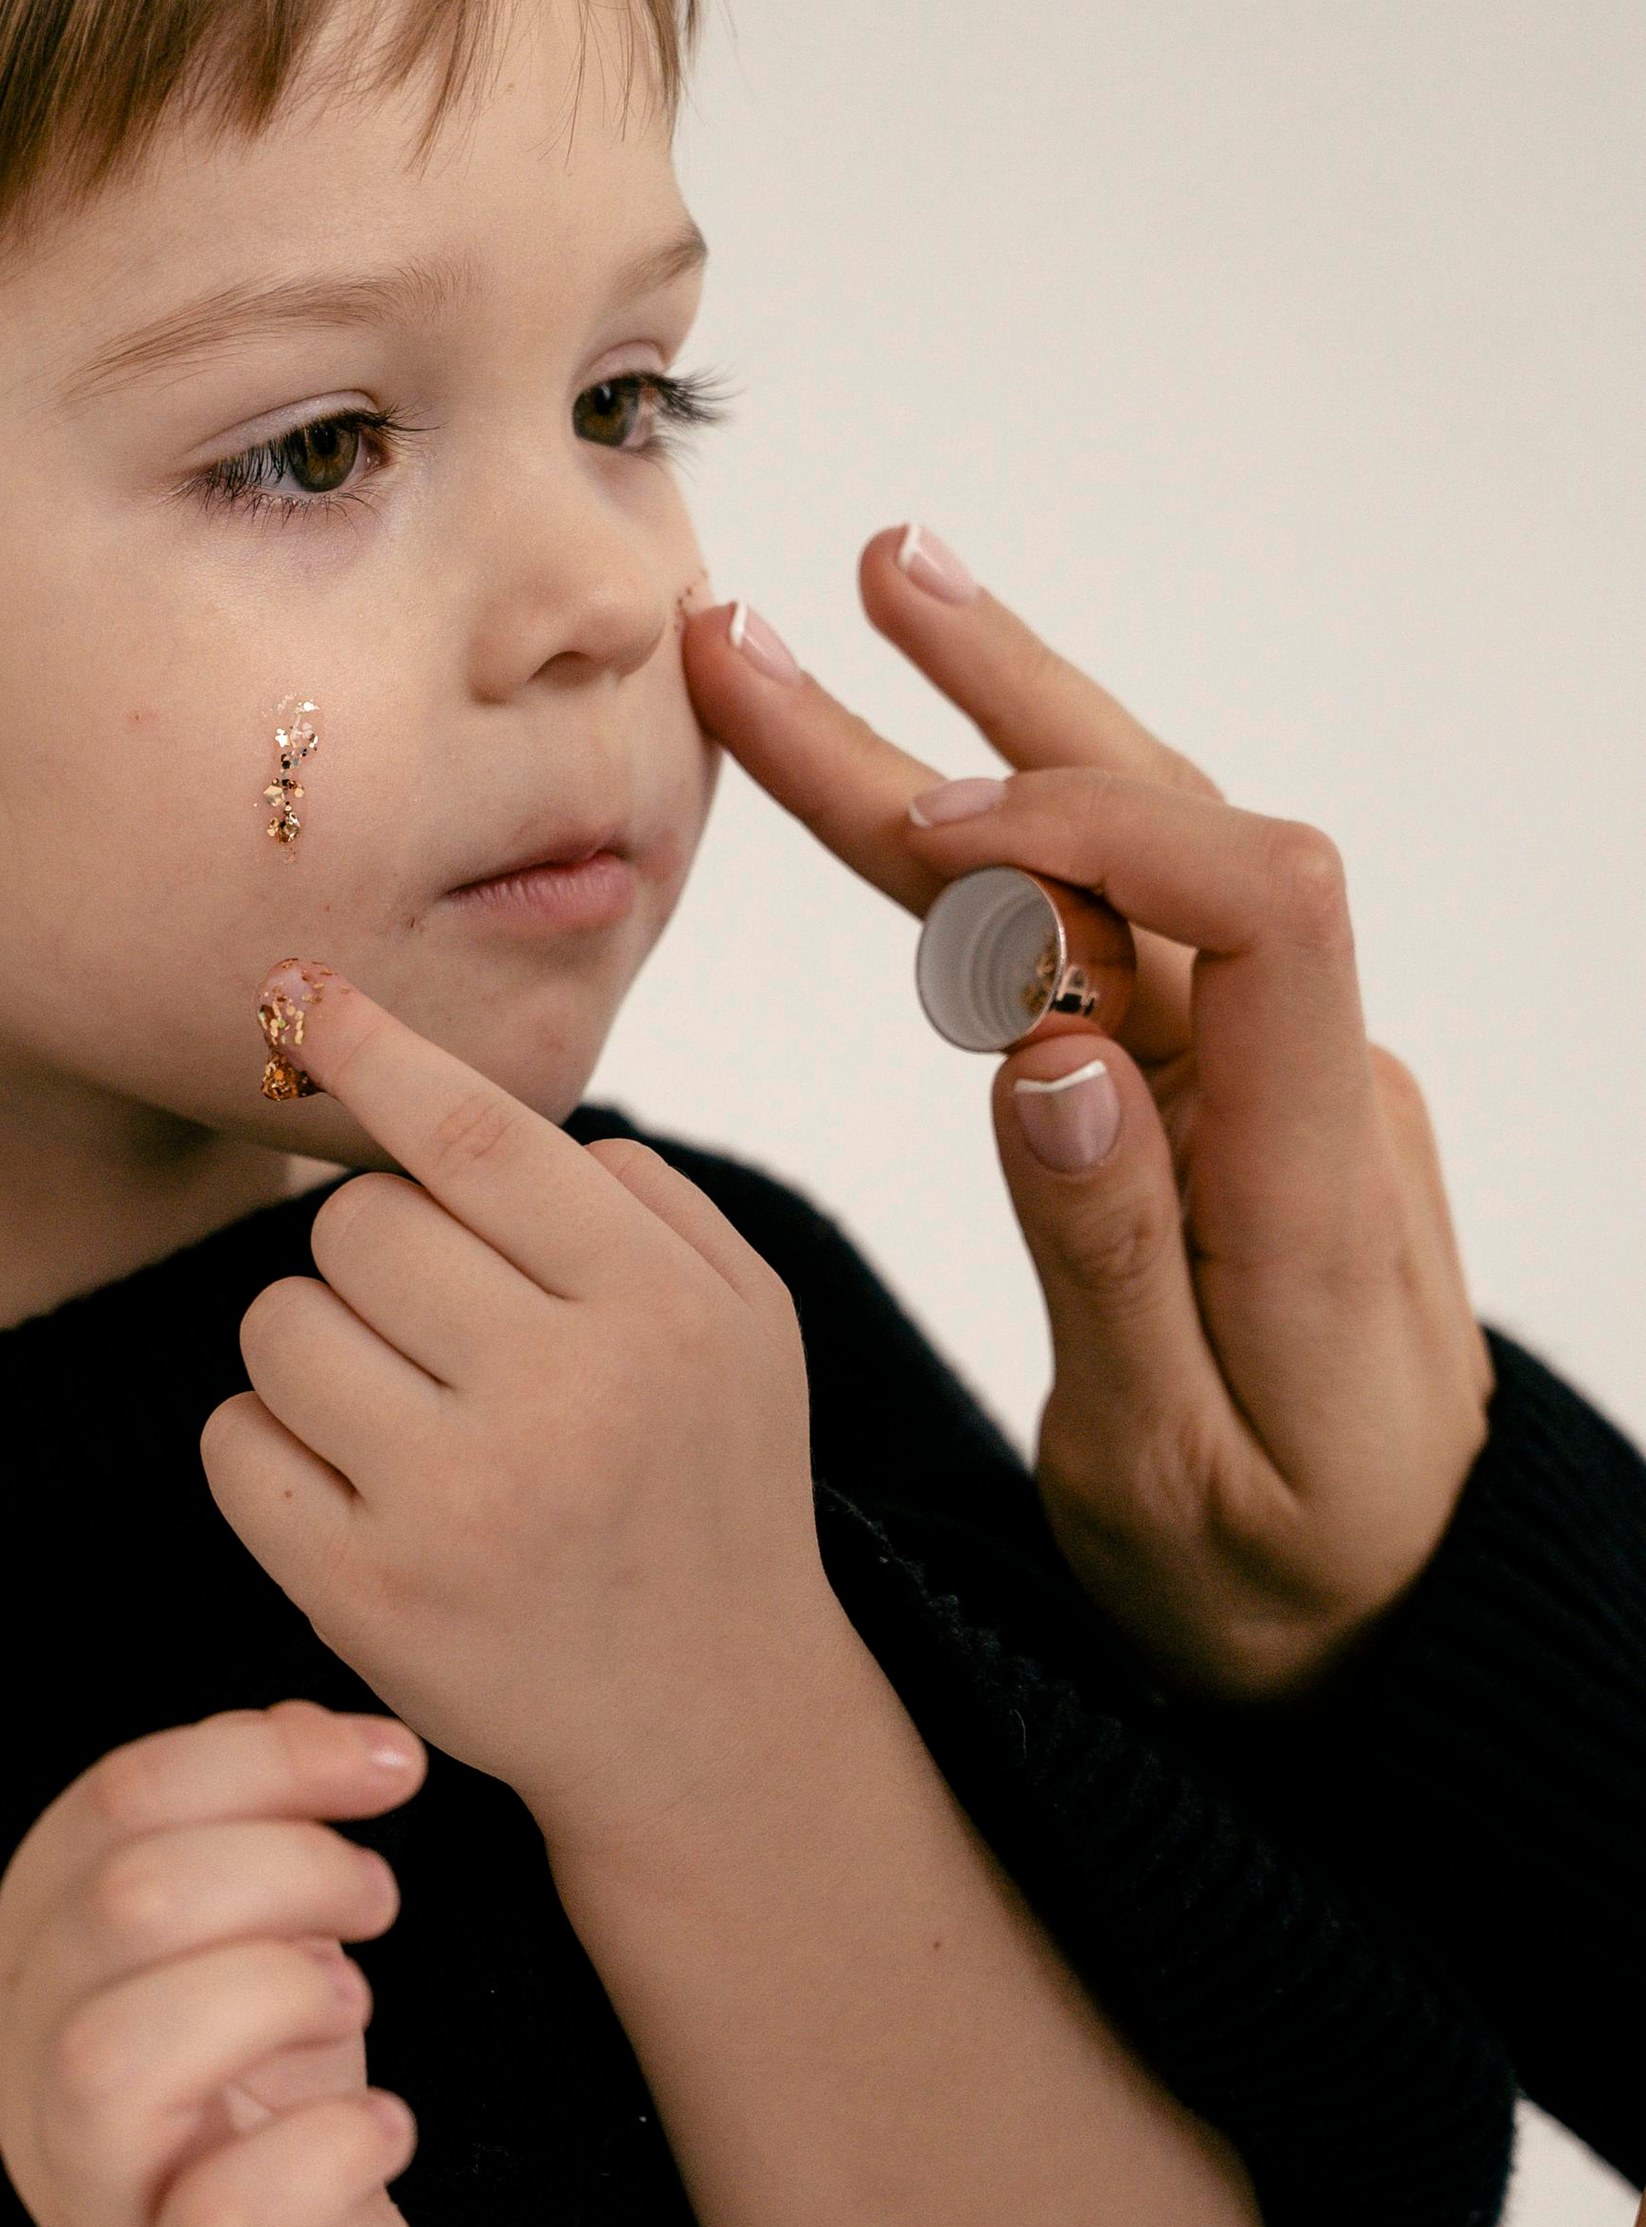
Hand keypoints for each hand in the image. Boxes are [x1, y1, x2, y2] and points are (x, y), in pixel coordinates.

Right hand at [0, 1701, 430, 2226]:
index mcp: (34, 1956)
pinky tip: (382, 2127)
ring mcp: (93, 2197)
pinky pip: (234, 2214)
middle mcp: (29, 2071)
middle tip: (373, 1901)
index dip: (268, 1756)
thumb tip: (314, 1719)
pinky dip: (336, 2146)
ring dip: (279, 1992)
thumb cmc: (252, 2121)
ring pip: (124, 2052)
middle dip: (287, 1866)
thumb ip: (256, 1834)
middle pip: (125, 1901)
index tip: (388, 1764)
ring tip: (353, 2003)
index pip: (114, 1799)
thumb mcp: (248, 1956)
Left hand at [202, 971, 829, 1843]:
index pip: (473, 1135)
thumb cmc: (702, 1489)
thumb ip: (636, 1196)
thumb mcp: (739, 1325)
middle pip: (353, 1226)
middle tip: (427, 1328)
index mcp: (657, 1308)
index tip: (304, 996)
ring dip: (311, 1350)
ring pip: (277, 1325)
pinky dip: (267, 1448)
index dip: (374, 1050)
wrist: (707, 1720)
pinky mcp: (367, 1596)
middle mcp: (563, 1399)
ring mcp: (458, 1505)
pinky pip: (234, 1443)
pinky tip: (346, 1485)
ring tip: (393, 1411)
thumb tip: (463, 1091)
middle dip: (367, 1259)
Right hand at [684, 532, 1492, 1699]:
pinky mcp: (1232, 1101)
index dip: (1086, 835)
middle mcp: (1306, 1088)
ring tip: (874, 601)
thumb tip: (1043, 1045)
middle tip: (832, 599)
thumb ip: (1106, 1254)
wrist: (1394, 1627)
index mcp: (1302, 1176)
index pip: (1254, 899)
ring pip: (1133, 862)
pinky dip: (1008, 852)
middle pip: (1172, 829)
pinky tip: (931, 788)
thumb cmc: (1279, 1584)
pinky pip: (1119, 940)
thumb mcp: (1170, 1475)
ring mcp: (1275, 1081)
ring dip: (994, 733)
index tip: (926, 835)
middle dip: (993, 706)